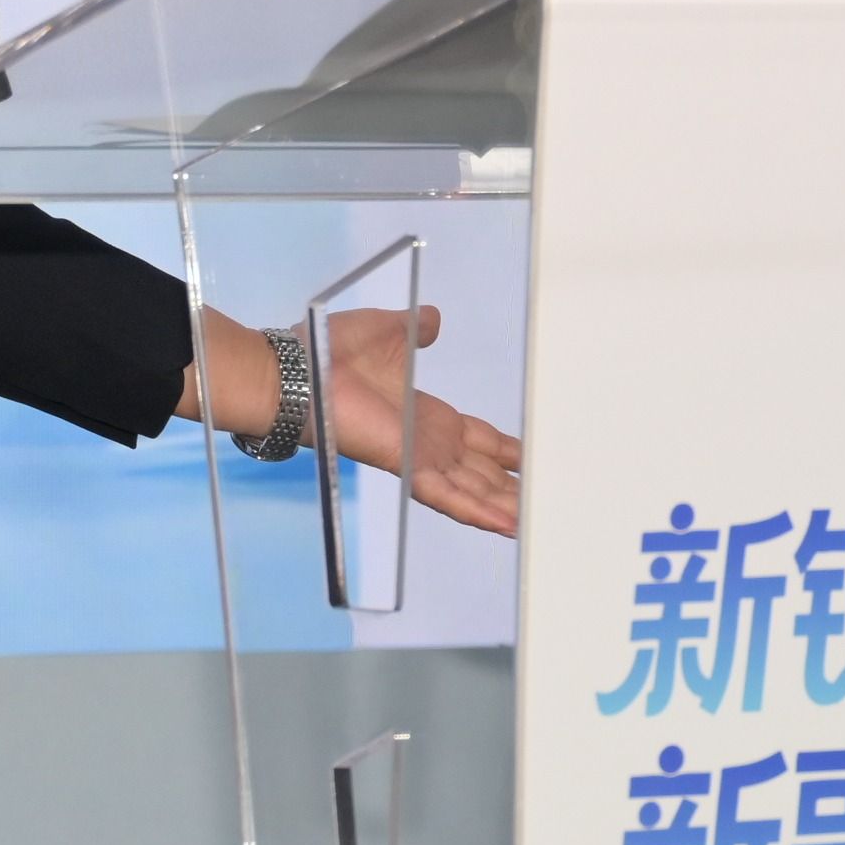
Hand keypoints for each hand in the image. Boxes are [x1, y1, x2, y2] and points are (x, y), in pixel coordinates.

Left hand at [186, 302, 522, 541]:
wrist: (299, 370)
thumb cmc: (329, 351)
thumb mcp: (389, 331)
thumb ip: (415, 329)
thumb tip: (433, 319)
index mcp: (425, 416)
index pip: (475, 438)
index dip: (503, 448)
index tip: (529, 456)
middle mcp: (425, 443)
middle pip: (480, 471)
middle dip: (511, 486)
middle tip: (544, 500)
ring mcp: (417, 459)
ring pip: (472, 491)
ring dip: (503, 506)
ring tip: (534, 522)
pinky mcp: (406, 468)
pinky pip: (449, 497)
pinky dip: (479, 512)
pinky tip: (508, 526)